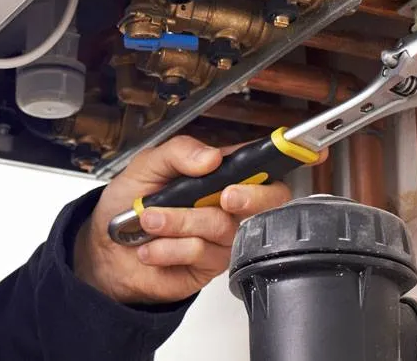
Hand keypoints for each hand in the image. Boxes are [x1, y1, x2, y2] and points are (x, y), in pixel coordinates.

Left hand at [72, 135, 299, 304]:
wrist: (104, 252)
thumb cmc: (126, 204)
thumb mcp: (145, 166)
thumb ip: (178, 153)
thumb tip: (211, 156)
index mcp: (217, 173)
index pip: (261, 162)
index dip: (290, 155)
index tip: (312, 150)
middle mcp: (226, 204)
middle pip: (268, 199)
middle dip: (248, 196)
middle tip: (222, 195)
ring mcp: (221, 236)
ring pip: (223, 226)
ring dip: (181, 222)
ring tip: (150, 220)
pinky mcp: (209, 266)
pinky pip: (202, 253)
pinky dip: (170, 247)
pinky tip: (152, 247)